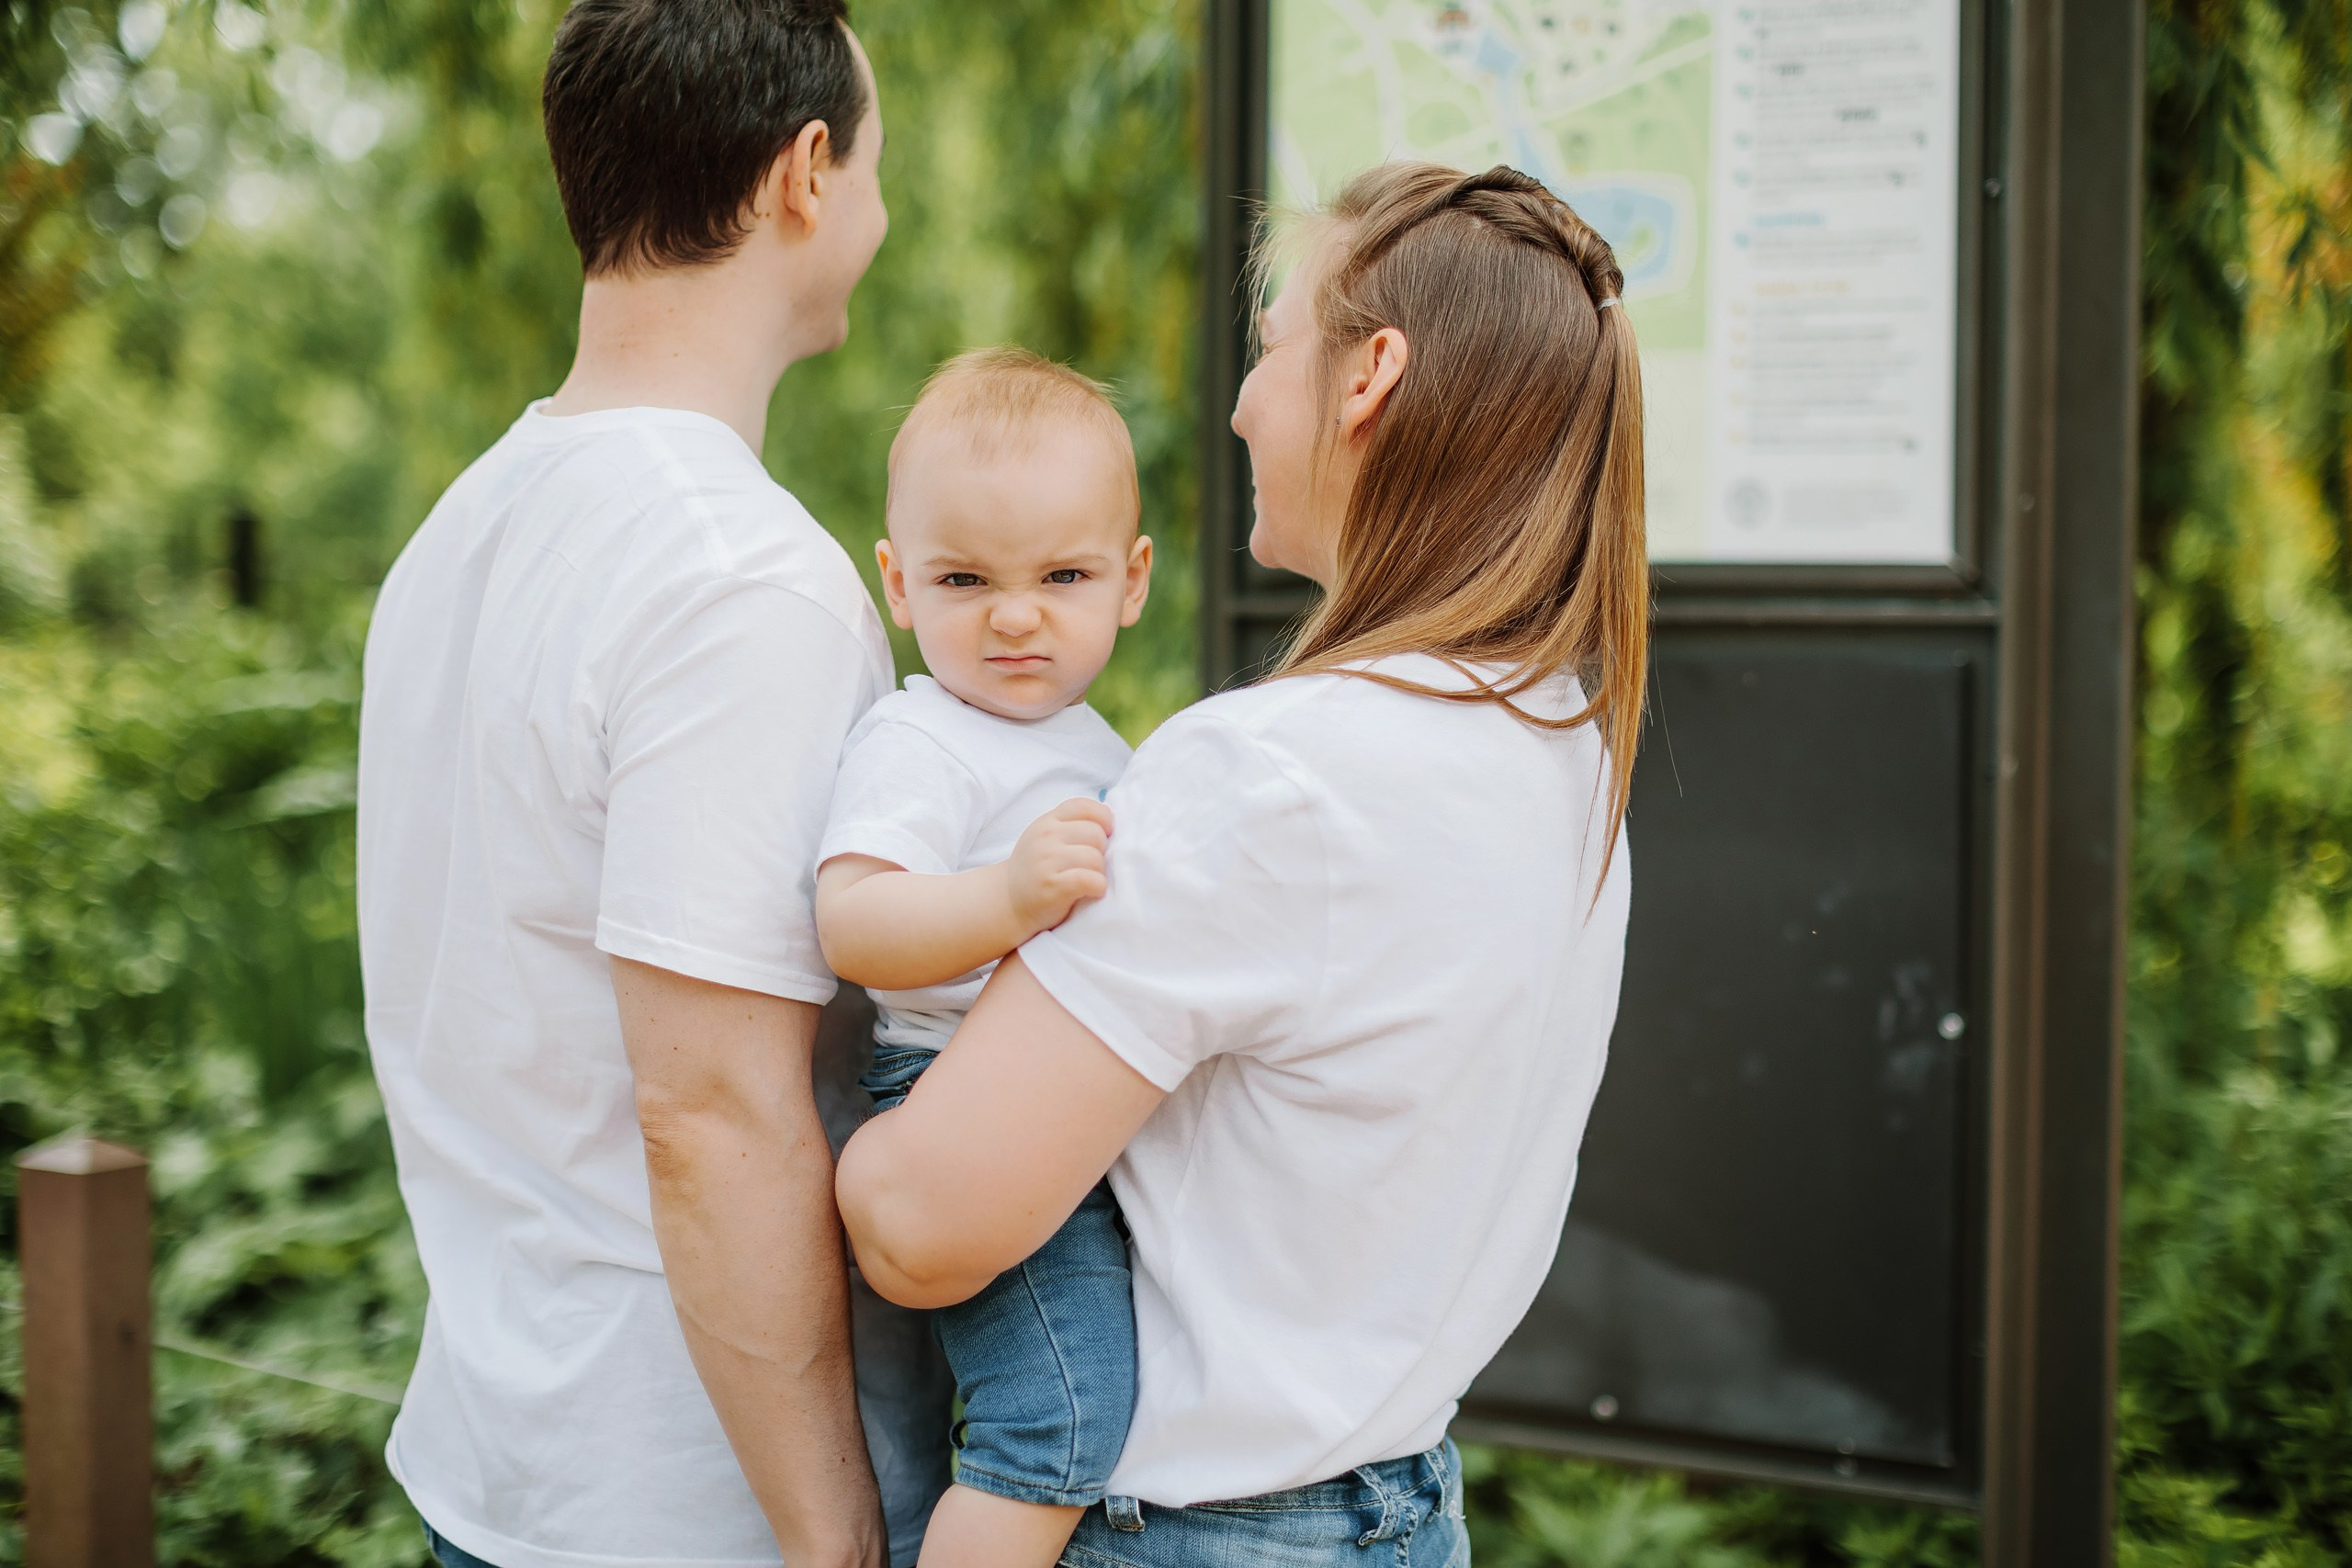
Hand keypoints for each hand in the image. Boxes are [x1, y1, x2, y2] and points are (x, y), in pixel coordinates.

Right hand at [1003, 797, 1112, 935]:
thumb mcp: (1046, 838)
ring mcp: (1047, 861)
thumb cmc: (1036, 870)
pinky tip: (1092, 891)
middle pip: (1096, 834)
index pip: (1084, 806)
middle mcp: (1045, 837)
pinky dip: (1098, 887)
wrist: (1008, 902)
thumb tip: (1111, 820)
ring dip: (1099, 873)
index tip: (1105, 835)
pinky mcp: (1052, 886)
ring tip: (1088, 880)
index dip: (1103, 819)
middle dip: (1102, 851)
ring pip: (1095, 858)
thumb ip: (1071, 826)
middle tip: (1091, 865)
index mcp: (1048, 821)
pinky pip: (1090, 880)